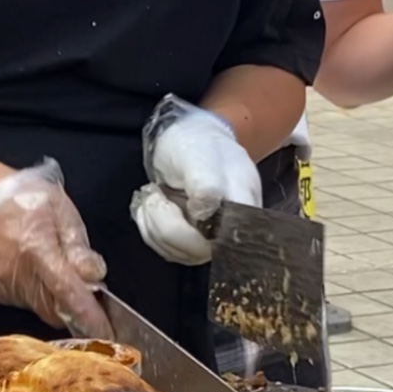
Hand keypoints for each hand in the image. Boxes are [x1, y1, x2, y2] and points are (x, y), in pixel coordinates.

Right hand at [0, 159, 112, 338]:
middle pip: (56, 310)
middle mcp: (17, 276)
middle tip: (92, 295)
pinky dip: (41, 295)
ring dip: (59, 302)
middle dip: (77, 310)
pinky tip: (40, 273)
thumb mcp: (59, 210)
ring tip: (63, 275)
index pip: (67, 293)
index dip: (89, 315)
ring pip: (42, 309)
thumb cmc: (22, 198)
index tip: (108, 331)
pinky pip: (27, 303)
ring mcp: (3, 287)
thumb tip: (94, 275)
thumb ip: (77, 246)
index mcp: (36, 251)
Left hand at [136, 96, 259, 263]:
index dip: (193, 233)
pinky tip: (151, 204)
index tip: (179, 203)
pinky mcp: (189, 242)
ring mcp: (209, 239)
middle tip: (155, 193)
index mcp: (243, 207)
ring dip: (152, 224)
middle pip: (196, 251)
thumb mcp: (200, 159)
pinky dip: (149, 226)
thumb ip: (206, 186)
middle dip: (165, 225)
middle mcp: (230, 230)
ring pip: (175, 253)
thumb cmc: (198, 145)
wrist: (187, 139)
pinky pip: (164, 248)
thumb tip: (206, 214)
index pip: (224, 241)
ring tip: (153, 194)